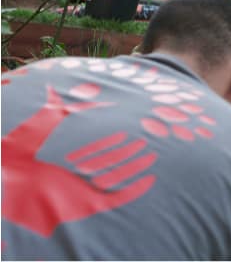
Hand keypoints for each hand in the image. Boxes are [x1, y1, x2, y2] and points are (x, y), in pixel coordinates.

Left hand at [1, 86, 155, 235]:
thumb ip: (48, 111)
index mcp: (58, 162)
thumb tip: (52, 86)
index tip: (125, 129)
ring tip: (153, 153)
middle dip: (126, 153)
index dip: (108, 140)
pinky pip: (116, 199)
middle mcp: (71, 178)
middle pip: (106, 164)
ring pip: (115, 178)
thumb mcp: (33, 129)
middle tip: (146, 139)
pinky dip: (135, 190)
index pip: (90, 149)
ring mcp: (80, 193)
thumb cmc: (14, 158)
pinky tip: (150, 178)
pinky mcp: (87, 206)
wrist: (8, 189)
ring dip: (135, 167)